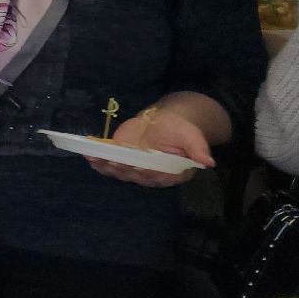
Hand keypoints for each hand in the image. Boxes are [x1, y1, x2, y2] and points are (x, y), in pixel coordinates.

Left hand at [87, 107, 214, 187]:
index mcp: (171, 172)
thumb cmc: (179, 129)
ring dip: (107, 166)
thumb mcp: (191, 136)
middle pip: (136, 175)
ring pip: (119, 172)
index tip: (138, 166)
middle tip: (114, 161)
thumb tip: (209, 162)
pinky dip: (97, 161)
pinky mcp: (120, 161)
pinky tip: (88, 155)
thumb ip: (198, 149)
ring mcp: (133, 169)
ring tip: (96, 159)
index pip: (159, 176)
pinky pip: (108, 164)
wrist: (162, 121)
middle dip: (124, 169)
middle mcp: (151, 175)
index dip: (148, 172)